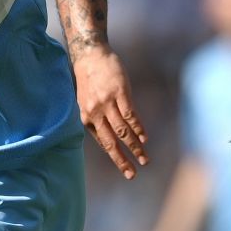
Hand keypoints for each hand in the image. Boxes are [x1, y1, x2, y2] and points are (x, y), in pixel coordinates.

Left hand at [73, 46, 147, 178]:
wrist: (90, 56)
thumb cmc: (89, 80)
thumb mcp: (86, 102)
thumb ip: (95, 119)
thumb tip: (108, 139)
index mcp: (85, 117)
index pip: (103, 143)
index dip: (115, 157)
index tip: (126, 169)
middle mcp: (95, 113)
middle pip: (111, 142)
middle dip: (122, 160)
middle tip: (132, 174)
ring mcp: (107, 103)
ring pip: (123, 131)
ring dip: (135, 147)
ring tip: (144, 158)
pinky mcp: (119, 93)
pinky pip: (130, 115)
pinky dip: (138, 129)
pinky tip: (144, 139)